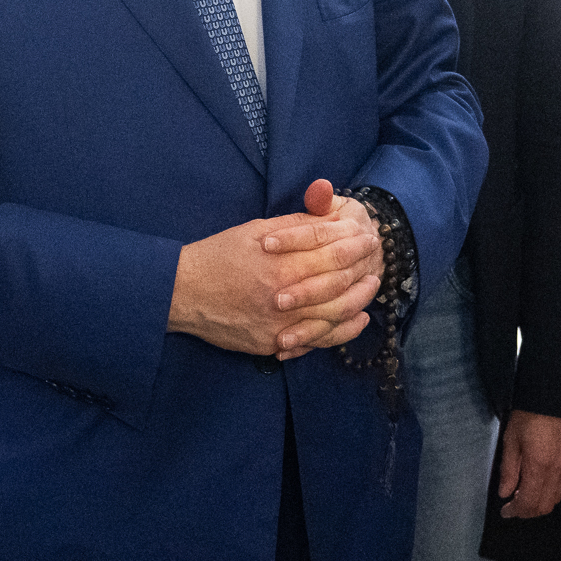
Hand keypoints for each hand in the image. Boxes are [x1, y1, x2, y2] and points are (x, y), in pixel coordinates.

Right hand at [171, 179, 377, 357]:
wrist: (183, 292)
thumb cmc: (218, 256)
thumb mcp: (254, 230)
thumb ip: (294, 226)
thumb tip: (327, 217)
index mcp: (280, 264)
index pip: (331, 255)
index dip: (354, 246)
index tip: (369, 240)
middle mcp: (282, 297)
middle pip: (337, 288)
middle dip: (361, 276)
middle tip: (377, 268)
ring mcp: (278, 325)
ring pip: (331, 318)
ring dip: (357, 305)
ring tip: (370, 293)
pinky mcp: (271, 344)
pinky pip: (313, 342)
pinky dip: (338, 333)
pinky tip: (353, 321)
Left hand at [496, 410, 560, 518]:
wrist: (553, 396)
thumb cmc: (528, 415)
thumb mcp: (510, 441)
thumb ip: (508, 470)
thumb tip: (505, 493)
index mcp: (539, 467)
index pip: (529, 502)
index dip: (516, 511)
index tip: (505, 511)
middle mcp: (557, 470)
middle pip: (545, 505)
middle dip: (528, 511)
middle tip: (514, 507)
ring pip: (557, 497)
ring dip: (541, 502)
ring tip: (524, 495)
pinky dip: (553, 491)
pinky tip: (541, 484)